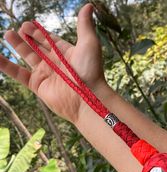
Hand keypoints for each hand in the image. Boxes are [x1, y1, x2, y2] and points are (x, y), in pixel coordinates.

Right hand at [0, 3, 106, 122]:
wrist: (86, 98)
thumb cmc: (89, 70)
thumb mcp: (89, 43)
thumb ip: (84, 25)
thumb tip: (89, 5)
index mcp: (67, 53)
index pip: (51, 40)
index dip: (41, 32)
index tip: (30, 23)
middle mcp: (56, 63)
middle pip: (38, 47)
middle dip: (29, 37)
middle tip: (20, 27)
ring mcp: (46, 74)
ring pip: (28, 57)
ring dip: (18, 46)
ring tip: (7, 33)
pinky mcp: (37, 85)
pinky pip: (19, 73)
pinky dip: (7, 66)